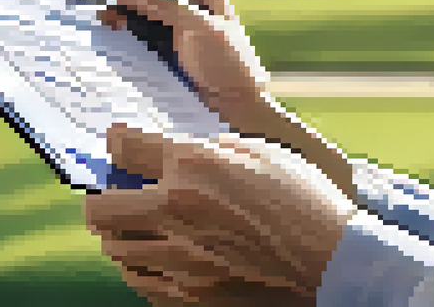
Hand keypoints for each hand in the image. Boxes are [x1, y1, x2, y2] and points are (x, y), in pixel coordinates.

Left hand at [85, 124, 357, 304]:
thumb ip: (204, 147)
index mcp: (194, 166)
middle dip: (103, 199)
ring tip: (141, 228)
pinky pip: (140, 283)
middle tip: (119, 196)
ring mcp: (180, 260)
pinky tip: (162, 258)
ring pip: (114, 251)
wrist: (335, 263)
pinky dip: (142, 268)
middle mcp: (177, 211)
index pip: (120, 146)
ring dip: (121, 235)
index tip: (120, 146)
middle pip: (99, 209)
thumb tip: (165, 149)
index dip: (115, 143)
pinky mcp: (190, 297)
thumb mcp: (257, 150)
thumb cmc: (304, 199)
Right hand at [86, 0, 357, 200]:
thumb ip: (163, 5)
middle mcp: (187, 5)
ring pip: (138, 12)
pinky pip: (138, 34)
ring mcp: (174, 29)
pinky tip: (105, 33)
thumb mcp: (200, 28)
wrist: (238, 110)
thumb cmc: (231, 65)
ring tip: (95, 16)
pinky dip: (121, 32)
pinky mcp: (165, 51)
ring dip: (116, 11)